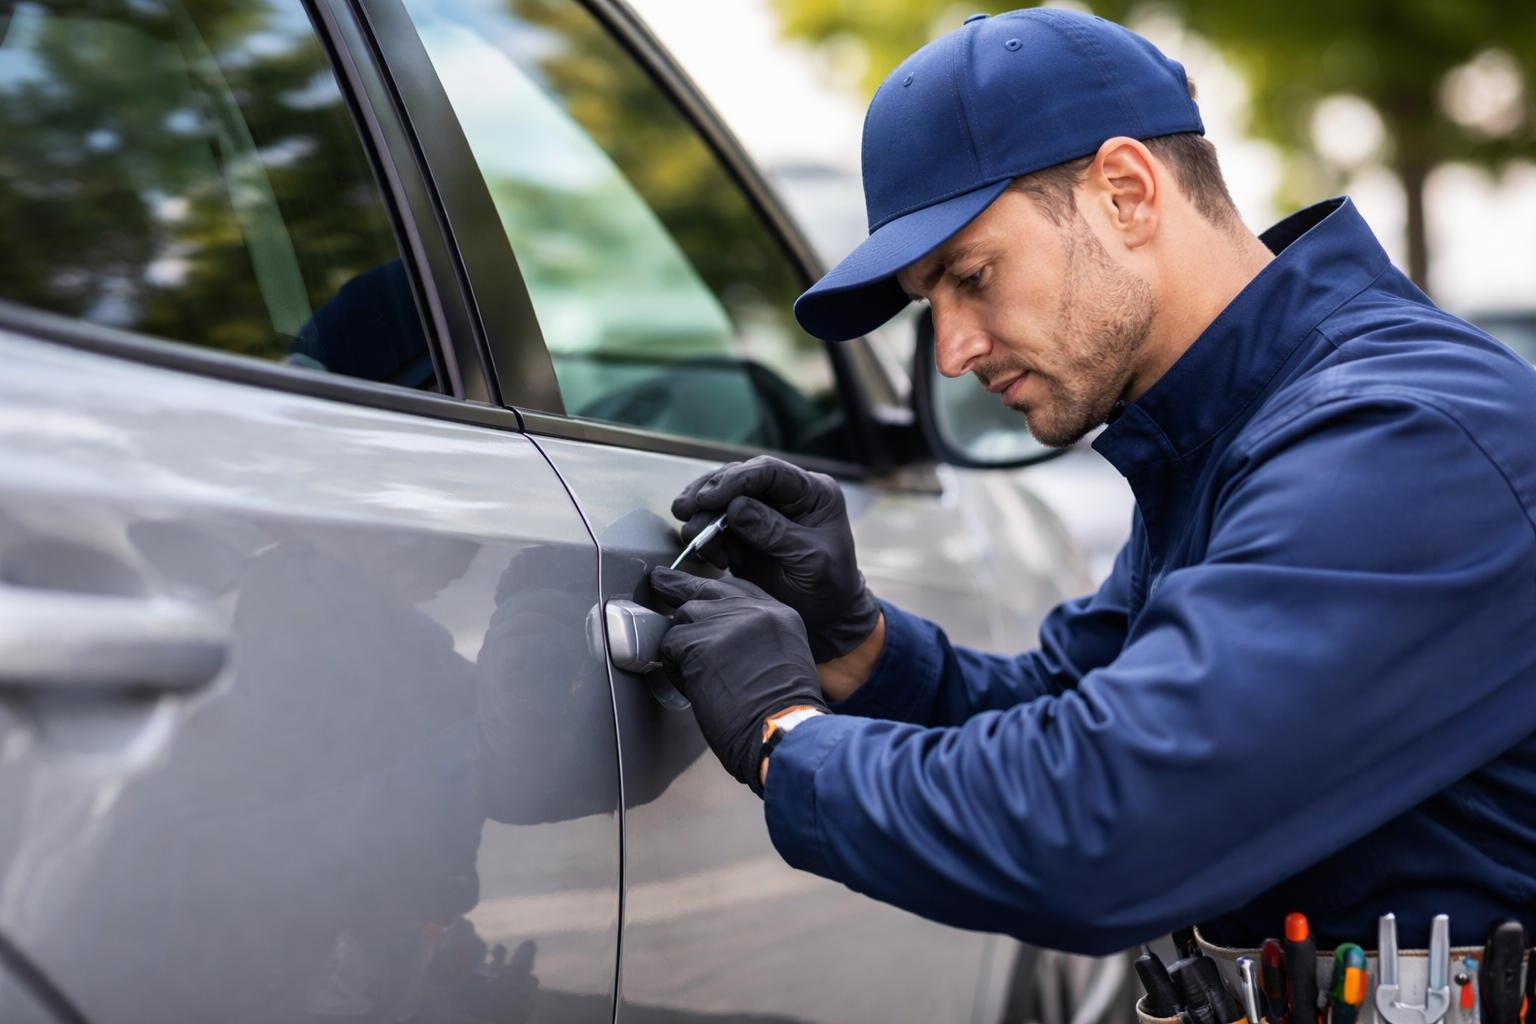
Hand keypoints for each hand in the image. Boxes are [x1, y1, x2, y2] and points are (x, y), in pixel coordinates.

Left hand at [650, 567, 827, 795]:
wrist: (783, 732)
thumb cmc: (783, 714)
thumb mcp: (786, 660)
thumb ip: (758, 639)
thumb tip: (726, 640)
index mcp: (779, 615)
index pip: (738, 589)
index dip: (714, 593)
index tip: (699, 592)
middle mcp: (754, 611)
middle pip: (705, 589)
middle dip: (679, 587)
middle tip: (661, 582)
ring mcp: (725, 621)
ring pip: (684, 618)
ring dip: (682, 647)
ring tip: (699, 677)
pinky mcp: (699, 642)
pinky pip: (670, 646)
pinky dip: (674, 669)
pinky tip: (694, 687)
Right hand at [671, 456, 880, 662]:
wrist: (824, 619)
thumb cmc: (828, 588)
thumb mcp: (810, 560)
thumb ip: (774, 532)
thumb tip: (735, 507)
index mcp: (813, 493)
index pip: (770, 471)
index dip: (737, 480)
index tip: (709, 499)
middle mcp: (787, 496)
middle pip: (739, 478)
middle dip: (709, 494)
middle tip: (685, 512)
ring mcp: (764, 513)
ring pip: (723, 499)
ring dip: (702, 518)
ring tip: (694, 539)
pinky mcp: (745, 533)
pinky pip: (716, 525)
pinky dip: (707, 539)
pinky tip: (714, 557)